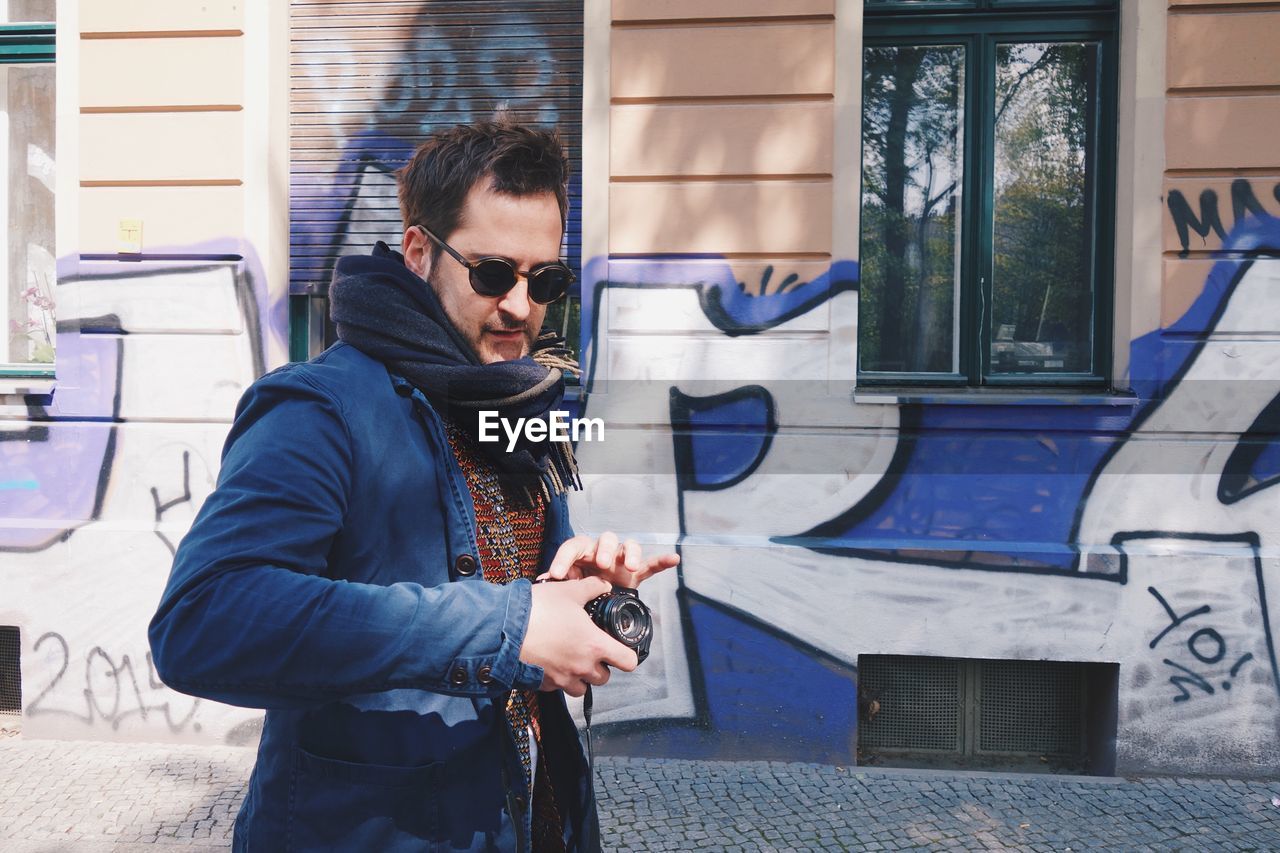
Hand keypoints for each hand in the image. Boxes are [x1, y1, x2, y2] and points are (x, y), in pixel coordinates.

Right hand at [520, 576, 637, 695]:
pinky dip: (558, 679)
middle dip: (601, 665)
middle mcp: (581, 667)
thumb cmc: (537, 610)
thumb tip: (603, 585)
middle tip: (591, 649)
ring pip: (582, 688)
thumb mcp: (568, 591)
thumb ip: (591, 587)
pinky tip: (551, 661)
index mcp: (594, 645)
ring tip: (571, 658)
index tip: (621, 648)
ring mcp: (562, 679)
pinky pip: (558, 687)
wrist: (501, 630)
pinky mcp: (543, 685)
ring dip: (581, 676)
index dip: (627, 655)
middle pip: (605, 678)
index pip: (628, 662)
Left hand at [536, 531, 679, 588]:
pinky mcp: (638, 571)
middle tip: (602, 563)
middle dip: (605, 550)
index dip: (564, 559)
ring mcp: (622, 559)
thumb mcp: (566, 587)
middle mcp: (603, 551)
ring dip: (631, 553)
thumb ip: (557, 585)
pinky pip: (652, 564)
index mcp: (582, 553)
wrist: (597, 599)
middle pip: (606, 540)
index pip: (573, 547)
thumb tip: (539, 587)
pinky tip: (673, 560)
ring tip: (631, 566)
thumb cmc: (579, 587)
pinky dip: (662, 561)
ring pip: (629, 546)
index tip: (558, 575)